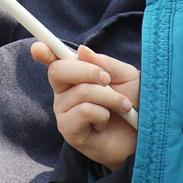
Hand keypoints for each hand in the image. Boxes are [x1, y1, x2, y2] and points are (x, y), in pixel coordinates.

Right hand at [33, 42, 139, 171]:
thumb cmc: (134, 104)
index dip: (44, 52)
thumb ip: (105, 64)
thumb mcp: (126, 77)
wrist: (145, 135)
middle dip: (88, 71)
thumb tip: (81, 50)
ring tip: (121, 107)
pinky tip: (106, 123)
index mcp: (75, 77)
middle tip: (108, 80)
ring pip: (80, 92)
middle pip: (58, 71)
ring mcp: (64, 113)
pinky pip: (83, 111)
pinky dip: (102, 114)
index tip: (38, 47)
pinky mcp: (69, 132)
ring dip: (108, 97)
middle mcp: (64, 94)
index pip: (54, 62)